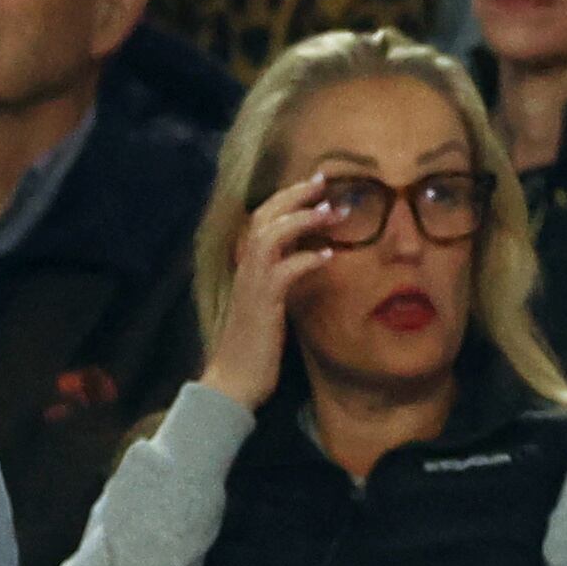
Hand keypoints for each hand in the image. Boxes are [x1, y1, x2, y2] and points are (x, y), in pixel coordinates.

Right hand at [199, 174, 339, 411]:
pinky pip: (282, 273)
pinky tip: (329, 256)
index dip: (286, 200)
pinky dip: (306, 260)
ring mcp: (251, 287)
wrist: (234, 382)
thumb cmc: (257, 347)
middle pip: (262, 218)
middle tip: (323, 182)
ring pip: (269, 237)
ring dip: (302, 221)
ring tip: (332, 212)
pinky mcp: (261, 306)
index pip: (261, 221)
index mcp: (247, 268)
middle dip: (292, 197)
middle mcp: (244, 271)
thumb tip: (312, 258)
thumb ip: (285, 279)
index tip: (316, 185)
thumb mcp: (273, 305)